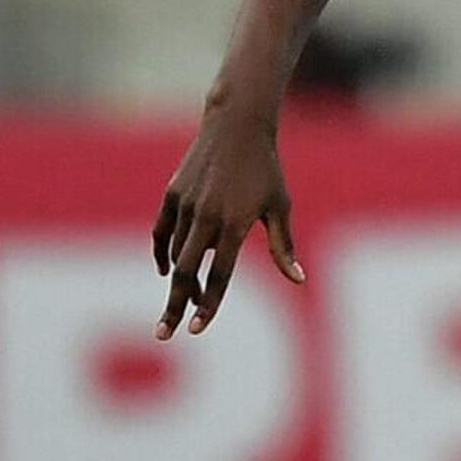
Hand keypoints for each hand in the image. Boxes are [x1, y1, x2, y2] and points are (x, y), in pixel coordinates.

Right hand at [152, 106, 303, 338]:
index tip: (197, 329)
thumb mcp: (279, 206)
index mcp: (235, 222)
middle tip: (164, 334)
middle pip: (185, 272)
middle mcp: (206, 216)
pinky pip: (161, 233)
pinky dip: (161, 253)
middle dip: (174, 305)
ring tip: (185, 301)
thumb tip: (298, 280)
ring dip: (179, 281)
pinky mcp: (171, 194)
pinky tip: (165, 271)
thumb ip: (283, 247)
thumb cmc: (266, 169)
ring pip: (175, 254)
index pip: (219, 274)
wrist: (236, 127)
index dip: (209, 304)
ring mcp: (185, 205)